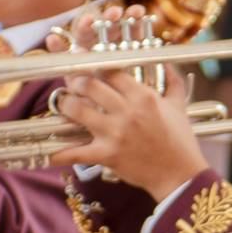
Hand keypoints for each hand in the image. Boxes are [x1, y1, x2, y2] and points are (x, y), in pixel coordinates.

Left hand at [47, 69, 207, 198]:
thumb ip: (173, 82)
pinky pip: (76, 152)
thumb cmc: (181, 140)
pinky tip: (50, 153)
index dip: (93, 63)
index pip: (110, 71)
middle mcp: (127, 111)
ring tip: (63, 103)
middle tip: (70, 80)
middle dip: (74, 80)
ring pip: (77, 110)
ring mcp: (115, 133)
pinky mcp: (107, 155)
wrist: (180, 174)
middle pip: (89, 85)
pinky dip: (60, 153)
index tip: (83, 59)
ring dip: (65, 104)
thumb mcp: (180, 106)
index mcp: (144, 96)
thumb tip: (170, 65)